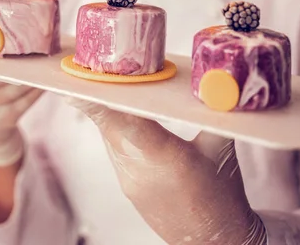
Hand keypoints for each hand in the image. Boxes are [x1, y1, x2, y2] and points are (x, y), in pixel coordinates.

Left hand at [67, 100, 266, 244]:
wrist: (215, 243)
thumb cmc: (223, 195)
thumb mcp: (222, 148)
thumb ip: (211, 112)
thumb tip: (212, 81)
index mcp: (167, 158)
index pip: (123, 125)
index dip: (96, 105)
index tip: (76, 88)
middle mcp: (141, 170)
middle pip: (110, 126)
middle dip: (100, 98)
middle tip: (95, 72)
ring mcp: (130, 182)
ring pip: (109, 137)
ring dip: (107, 113)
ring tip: (109, 86)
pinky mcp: (128, 187)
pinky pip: (114, 150)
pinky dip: (115, 130)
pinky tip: (123, 115)